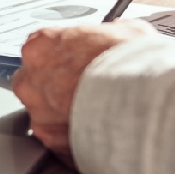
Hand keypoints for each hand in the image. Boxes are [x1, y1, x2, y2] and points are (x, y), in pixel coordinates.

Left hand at [11, 21, 155, 165]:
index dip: (62, 59)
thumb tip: (118, 33)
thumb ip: (109, 33)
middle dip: (55, 89)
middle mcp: (31, 79)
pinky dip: (74, 140)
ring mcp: (38, 113)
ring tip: (97, 118)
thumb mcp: (127, 32)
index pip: (40, 50)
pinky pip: (58, 142)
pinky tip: (98, 137)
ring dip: (64, 117)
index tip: (77, 65)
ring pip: (44, 116)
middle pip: (34, 84)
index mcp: (42, 45)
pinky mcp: (50, 142)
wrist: (143, 102)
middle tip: (85, 92)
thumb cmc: (133, 64)